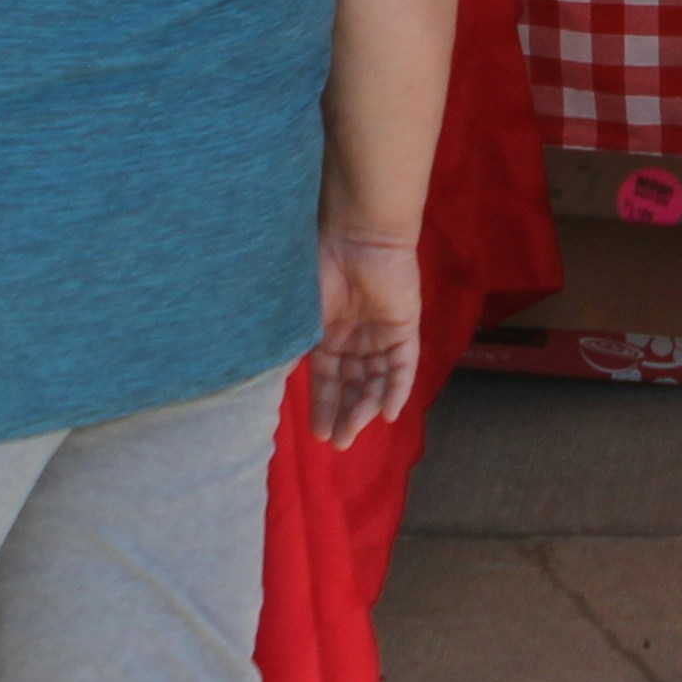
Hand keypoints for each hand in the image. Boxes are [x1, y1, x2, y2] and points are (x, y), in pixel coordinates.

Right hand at [315, 229, 423, 443]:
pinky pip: (403, 366)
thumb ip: (295, 349)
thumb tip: (278, 381)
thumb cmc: (320, 270)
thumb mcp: (301, 316)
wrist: (356, 237)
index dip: (323, 406)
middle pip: (353, 384)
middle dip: (345, 414)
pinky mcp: (404, 327)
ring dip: (366, 407)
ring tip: (353, 431)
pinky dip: (396, 390)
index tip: (317, 434)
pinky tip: (387, 414)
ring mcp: (381, 333)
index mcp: (329, 333)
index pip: (328, 379)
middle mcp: (356, 337)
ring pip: (377, 380)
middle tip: (338, 444)